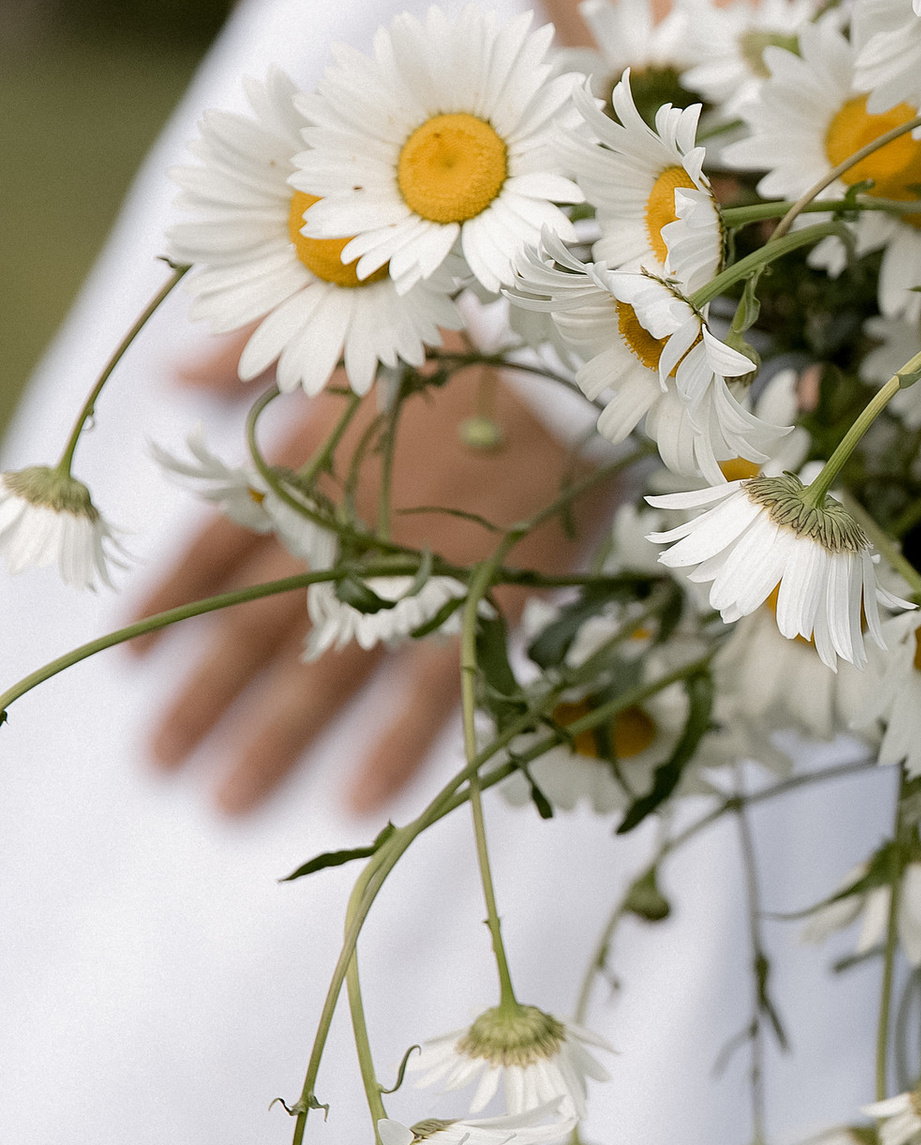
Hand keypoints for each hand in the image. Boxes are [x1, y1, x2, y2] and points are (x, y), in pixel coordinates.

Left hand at [136, 364, 602, 818]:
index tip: (128, 664)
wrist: (567, 372)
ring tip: (226, 803)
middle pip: (251, 627)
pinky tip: (353, 802)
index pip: (214, 548)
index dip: (168, 606)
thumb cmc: (460, 348)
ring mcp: (409, 576)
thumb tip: (170, 378)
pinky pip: (428, 689)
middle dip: (200, 700)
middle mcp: (341, 532)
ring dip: (270, 742)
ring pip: (322, 672)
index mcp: (306, 468)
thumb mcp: (343, 342)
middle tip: (157, 765)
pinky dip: (390, 748)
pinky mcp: (479, 605)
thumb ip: (247, 361)